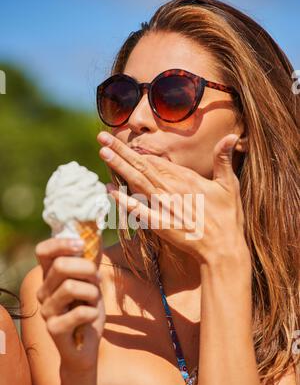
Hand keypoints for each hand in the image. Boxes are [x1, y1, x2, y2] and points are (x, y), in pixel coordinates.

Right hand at [36, 238, 104, 371]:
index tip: (81, 245)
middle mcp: (43, 291)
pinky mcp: (54, 329)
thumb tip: (94, 235)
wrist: (84, 348)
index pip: (43, 251)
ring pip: (72, 287)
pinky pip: (80, 312)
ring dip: (92, 292)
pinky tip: (91, 317)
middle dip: (87, 269)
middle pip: (61, 266)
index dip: (61, 244)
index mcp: (49, 277)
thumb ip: (88, 262)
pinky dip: (93, 312)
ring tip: (94, 301)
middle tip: (97, 279)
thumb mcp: (90, 283)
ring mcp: (46, 310)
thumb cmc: (88, 310)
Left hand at [98, 131, 248, 263]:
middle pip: (142, 166)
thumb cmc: (228, 218)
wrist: (223, 249)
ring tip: (103, 152)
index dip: (138, 150)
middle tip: (102, 137)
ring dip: (119, 166)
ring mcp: (163, 207)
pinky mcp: (159, 225)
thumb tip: (232, 135)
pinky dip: (122, 199)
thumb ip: (224, 159)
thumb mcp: (230, 185)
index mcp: (186, 178)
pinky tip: (109, 189)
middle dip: (121, 150)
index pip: (157, 160)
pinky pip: (137, 210)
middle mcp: (171, 189)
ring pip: (136, 182)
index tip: (122, 141)